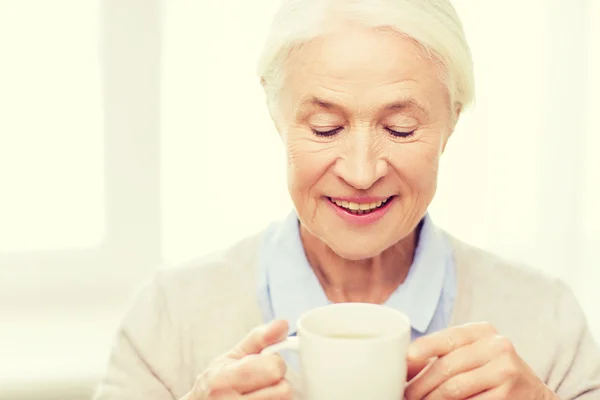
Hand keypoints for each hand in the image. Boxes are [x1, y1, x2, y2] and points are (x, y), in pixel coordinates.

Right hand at [182, 320, 293, 399]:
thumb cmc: (215, 384)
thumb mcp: (231, 358)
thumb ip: (259, 339)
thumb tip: (282, 324)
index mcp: (224, 379)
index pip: (273, 369)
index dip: (275, 363)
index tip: (264, 365)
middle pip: (283, 391)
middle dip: (278, 383)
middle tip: (263, 382)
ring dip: (277, 397)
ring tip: (260, 394)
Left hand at [404, 323, 556, 399]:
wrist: (531, 393)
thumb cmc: (490, 370)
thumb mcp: (470, 353)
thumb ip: (441, 354)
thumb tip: (406, 363)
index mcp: (482, 331)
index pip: (449, 337)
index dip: (426, 346)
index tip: (408, 356)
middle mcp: (497, 346)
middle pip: (447, 366)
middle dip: (421, 384)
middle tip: (407, 394)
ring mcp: (505, 371)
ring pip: (455, 388)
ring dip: (431, 399)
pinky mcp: (508, 395)